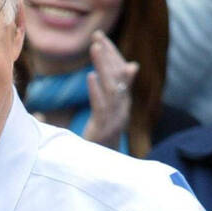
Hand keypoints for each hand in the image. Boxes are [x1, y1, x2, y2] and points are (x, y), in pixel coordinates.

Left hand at [82, 30, 137, 151]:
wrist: (101, 173)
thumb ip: (102, 96)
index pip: (119, 74)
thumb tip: (102, 73)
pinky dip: (96, 92)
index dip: (111, 55)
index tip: (99, 38)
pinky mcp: (104, 131)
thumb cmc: (97, 144)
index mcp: (121, 104)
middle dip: (109, 55)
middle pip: (119, 77)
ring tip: (94, 48)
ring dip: (104, 66)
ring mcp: (115, 120)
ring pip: (113, 88)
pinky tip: (89, 77)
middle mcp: (122, 109)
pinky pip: (102, 108)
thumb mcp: (101, 116)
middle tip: (97, 36)